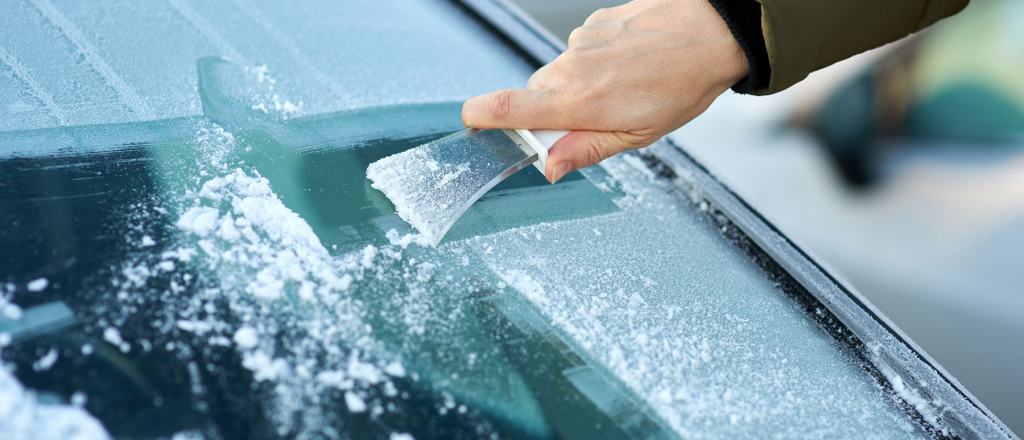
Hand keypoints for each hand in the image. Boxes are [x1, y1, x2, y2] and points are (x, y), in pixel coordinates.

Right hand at [462, 0, 748, 182]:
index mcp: (578, 102)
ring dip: (580, 86)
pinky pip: (582, 49)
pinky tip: (629, 64)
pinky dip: (597, 61)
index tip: (473, 123)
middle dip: (554, 112)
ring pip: (561, 73)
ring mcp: (582, 41)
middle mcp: (572, 68)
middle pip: (537, 95)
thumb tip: (550, 167)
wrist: (711, 32)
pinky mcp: (594, 22)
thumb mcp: (636, 136)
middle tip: (594, 119)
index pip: (508, 109)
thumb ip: (585, 150)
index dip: (481, 117)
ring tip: (623, 88)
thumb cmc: (681, 85)